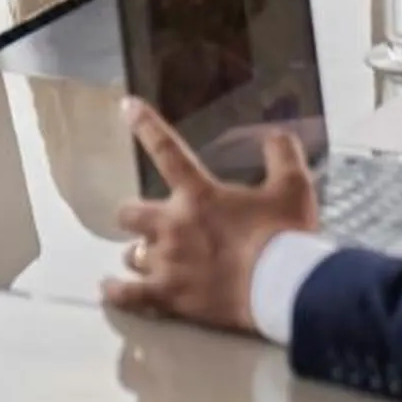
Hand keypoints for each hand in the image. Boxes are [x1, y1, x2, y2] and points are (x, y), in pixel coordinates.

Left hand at [102, 99, 318, 335]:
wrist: (281, 288)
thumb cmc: (284, 235)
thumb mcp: (293, 187)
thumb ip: (283, 155)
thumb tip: (276, 134)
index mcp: (199, 195)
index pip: (167, 150)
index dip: (145, 125)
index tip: (126, 105)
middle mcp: (173, 226)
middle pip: (130, 213)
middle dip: (135, 215)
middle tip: (150, 221)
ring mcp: (167, 263)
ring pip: (130, 255)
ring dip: (139, 254)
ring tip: (146, 258)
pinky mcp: (168, 296)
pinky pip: (129, 295)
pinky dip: (117, 292)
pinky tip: (108, 289)